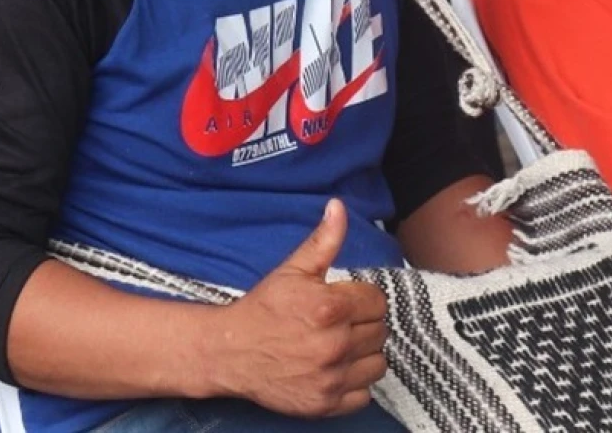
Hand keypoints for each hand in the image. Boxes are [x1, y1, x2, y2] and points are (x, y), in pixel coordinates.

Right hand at [205, 200, 388, 416]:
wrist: (231, 351)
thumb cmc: (262, 309)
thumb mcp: (291, 270)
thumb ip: (323, 241)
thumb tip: (339, 207)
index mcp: (329, 308)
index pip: (377, 301)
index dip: (361, 298)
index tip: (344, 300)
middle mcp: (334, 344)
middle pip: (380, 331)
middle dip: (362, 323)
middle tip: (337, 322)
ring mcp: (332, 377)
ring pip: (377, 363)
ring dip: (363, 353)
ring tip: (339, 345)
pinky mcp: (327, 404)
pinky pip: (364, 393)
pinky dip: (354, 382)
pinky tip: (334, 369)